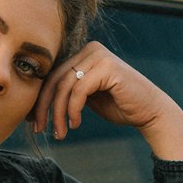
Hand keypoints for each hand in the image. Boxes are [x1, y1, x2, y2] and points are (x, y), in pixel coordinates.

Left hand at [32, 41, 182, 159]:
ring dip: (57, 113)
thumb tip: (37, 101)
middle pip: (55, 79)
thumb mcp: (87, 98)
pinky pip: (79, 90)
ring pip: (64, 86)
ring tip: (60, 133)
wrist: (150, 112)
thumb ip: (68, 93)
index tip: (32, 121)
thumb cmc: (119, 106)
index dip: (40, 98)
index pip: (53, 75)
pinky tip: (75, 124)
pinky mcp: (107, 67)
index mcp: (84, 54)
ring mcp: (99, 56)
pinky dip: (73, 109)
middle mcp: (91, 49)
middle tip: (39, 129)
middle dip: (44, 107)